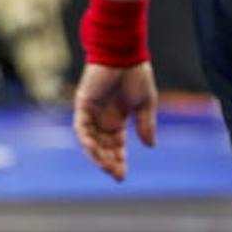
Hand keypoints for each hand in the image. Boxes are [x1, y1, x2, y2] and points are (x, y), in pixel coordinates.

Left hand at [73, 61, 157, 181]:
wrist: (124, 54)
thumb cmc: (136, 75)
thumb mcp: (145, 104)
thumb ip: (146, 125)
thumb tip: (150, 146)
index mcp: (116, 120)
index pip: (115, 146)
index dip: (118, 161)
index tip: (122, 177)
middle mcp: (102, 119)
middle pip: (102, 147)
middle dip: (108, 162)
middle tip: (115, 175)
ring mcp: (90, 113)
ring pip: (90, 141)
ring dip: (96, 155)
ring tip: (106, 167)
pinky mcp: (82, 105)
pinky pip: (81, 127)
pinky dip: (86, 139)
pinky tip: (93, 150)